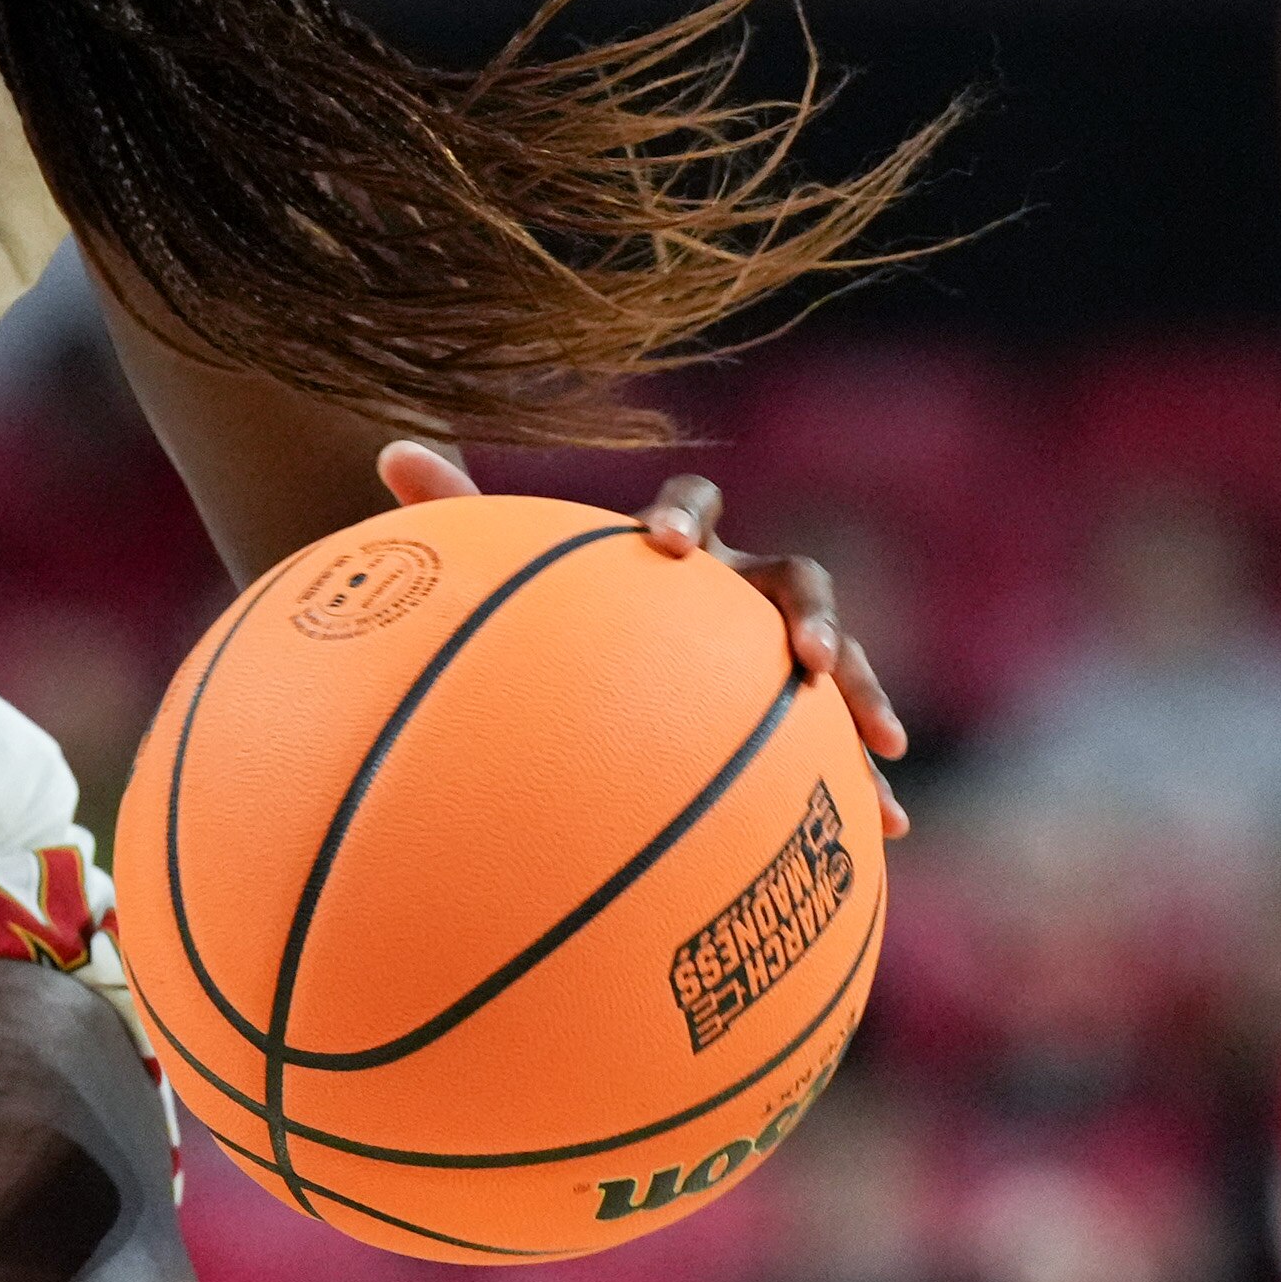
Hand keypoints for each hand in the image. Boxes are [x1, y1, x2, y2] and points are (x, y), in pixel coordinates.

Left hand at [376, 441, 910, 836]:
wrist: (602, 676)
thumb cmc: (554, 618)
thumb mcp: (510, 577)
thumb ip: (462, 516)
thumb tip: (392, 451)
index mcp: (676, 549)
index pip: (692, 508)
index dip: (682, 519)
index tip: (660, 545)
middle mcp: (738, 590)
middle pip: (794, 577)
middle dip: (809, 609)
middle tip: (804, 649)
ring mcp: (775, 653)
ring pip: (839, 659)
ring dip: (862, 691)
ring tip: (882, 744)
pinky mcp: (797, 719)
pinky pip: (840, 747)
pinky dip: (864, 784)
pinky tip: (888, 830)